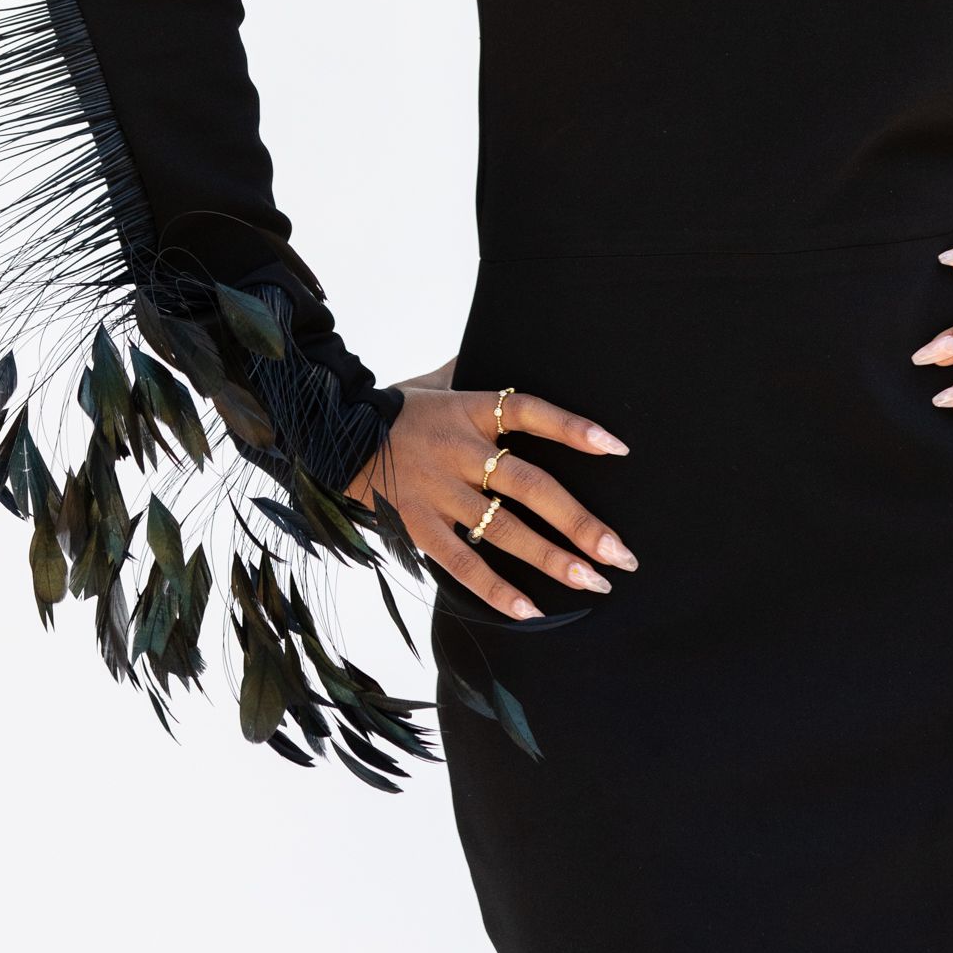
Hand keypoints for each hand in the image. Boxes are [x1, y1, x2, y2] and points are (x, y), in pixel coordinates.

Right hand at [344, 384, 637, 618]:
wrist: (331, 433)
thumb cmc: (398, 407)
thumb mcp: (437, 379)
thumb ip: (476, 371)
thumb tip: (508, 341)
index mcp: (470, 409)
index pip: (529, 411)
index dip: (573, 428)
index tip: (617, 448)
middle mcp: (460, 451)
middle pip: (531, 485)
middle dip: (580, 523)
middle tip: (621, 554)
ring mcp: (438, 491)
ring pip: (504, 530)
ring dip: (552, 560)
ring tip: (594, 582)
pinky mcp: (416, 525)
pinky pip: (461, 563)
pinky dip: (496, 590)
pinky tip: (531, 612)